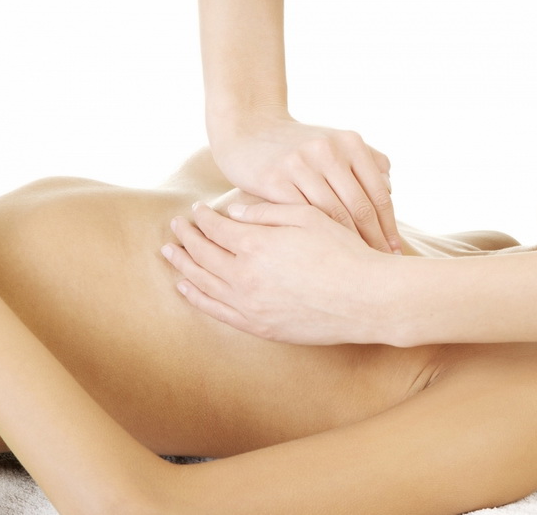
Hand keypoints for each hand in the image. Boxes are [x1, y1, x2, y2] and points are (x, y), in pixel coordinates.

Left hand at [162, 201, 399, 344]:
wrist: (366, 299)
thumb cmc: (344, 253)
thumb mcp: (309, 218)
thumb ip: (267, 214)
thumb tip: (234, 212)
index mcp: (257, 245)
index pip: (215, 228)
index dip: (202, 217)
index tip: (196, 209)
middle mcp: (245, 276)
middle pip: (202, 254)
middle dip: (185, 237)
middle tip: (175, 226)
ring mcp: (249, 305)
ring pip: (202, 283)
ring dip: (182, 265)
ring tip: (169, 253)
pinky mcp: (259, 327)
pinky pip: (216, 311)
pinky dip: (196, 298)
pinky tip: (186, 288)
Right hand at [209, 113, 400, 253]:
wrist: (248, 129)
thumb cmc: (298, 145)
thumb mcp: (334, 143)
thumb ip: (365, 161)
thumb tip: (390, 190)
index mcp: (351, 142)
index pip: (378, 193)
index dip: (389, 226)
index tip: (396, 252)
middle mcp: (329, 150)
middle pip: (359, 207)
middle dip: (374, 241)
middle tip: (381, 267)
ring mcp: (301, 163)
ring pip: (333, 214)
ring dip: (347, 245)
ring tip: (355, 269)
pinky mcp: (274, 178)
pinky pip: (300, 215)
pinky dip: (313, 238)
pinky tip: (319, 256)